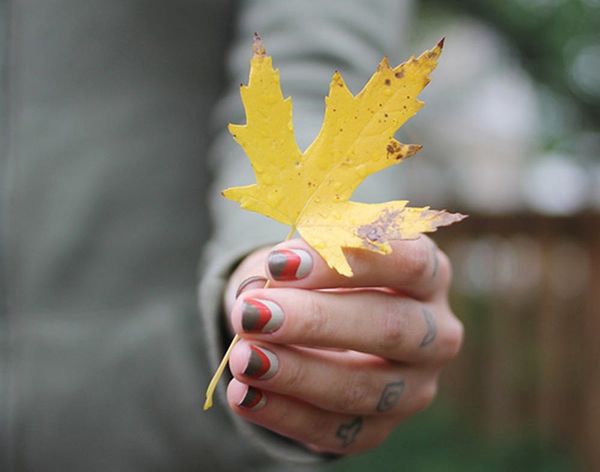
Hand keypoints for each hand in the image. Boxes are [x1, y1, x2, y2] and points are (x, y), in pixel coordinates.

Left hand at [225, 236, 462, 453]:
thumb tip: (264, 286)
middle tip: (252, 314)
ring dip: (296, 373)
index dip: (345, 260)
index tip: (280, 263)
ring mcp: (413, 386)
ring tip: (243, 357)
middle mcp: (435, 333)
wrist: (318, 326)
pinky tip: (244, 394)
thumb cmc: (318, 277)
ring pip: (363, 387)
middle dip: (315, 321)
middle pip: (389, 328)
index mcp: (429, 274)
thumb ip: (296, 260)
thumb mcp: (311, 252)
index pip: (406, 261)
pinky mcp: (381, 427)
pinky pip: (337, 431)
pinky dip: (285, 413)